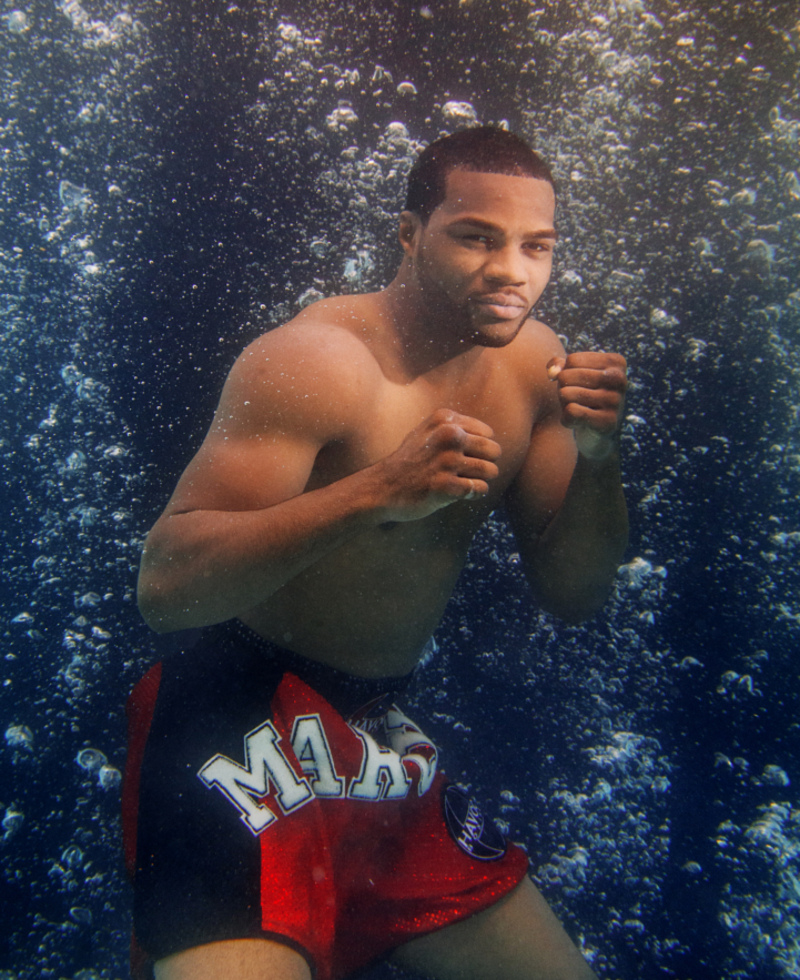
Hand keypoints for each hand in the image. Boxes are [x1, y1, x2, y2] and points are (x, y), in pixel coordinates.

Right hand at [373, 409, 501, 521]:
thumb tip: (490, 435)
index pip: (488, 434)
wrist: (382, 487)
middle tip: (465, 473)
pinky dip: (474, 494)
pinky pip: (480, 489)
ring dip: (480, 480)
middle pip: (494, 451)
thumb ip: (454, 427)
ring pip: (490, 470)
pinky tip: (457, 493)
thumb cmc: (409, 461)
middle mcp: (448, 436)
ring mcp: (447, 461)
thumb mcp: (426, 432)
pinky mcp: (445, 486)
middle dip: (485, 464)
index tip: (462, 457)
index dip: (479, 449)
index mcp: (445, 420)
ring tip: (462, 482)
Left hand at [546, 352, 626, 459]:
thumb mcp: (571, 374)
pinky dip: (566, 419)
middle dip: (562, 390)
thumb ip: (558, 365)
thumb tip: (552, 373)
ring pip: (565, 394)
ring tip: (577, 410)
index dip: (565, 374)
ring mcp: (616, 401)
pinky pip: (570, 412)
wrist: (597, 434)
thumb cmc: (582, 396)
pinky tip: (577, 422)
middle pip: (566, 377)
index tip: (578, 385)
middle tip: (575, 401)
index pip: (571, 360)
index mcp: (615, 362)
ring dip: (564, 405)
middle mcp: (619, 379)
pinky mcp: (608, 422)